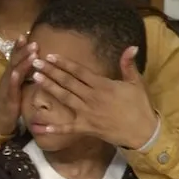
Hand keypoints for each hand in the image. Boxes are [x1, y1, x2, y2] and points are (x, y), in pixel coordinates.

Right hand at [0, 41, 37, 136]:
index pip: (15, 58)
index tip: (25, 35)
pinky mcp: (8, 97)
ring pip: (14, 71)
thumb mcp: (19, 86)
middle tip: (33, 41)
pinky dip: (14, 78)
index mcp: (11, 74)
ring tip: (32, 53)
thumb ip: (25, 76)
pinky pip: (11, 86)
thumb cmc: (11, 102)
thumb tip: (37, 66)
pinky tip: (16, 73)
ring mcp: (7, 86)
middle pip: (14, 61)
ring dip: (22, 61)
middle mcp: (8, 77)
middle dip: (23, 50)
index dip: (19, 47)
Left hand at [31, 47, 158, 149]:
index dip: (64, 63)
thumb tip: (131, 46)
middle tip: (35, 62)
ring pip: (64, 98)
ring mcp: (86, 113)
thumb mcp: (136, 83)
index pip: (79, 71)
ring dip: (49, 88)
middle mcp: (91, 98)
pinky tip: (39, 125)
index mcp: (103, 86)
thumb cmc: (139, 106)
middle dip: (51, 71)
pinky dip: (54, 127)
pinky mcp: (85, 128)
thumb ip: (128, 65)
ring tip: (35, 78)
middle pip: (67, 82)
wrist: (143, 131)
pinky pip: (67, 128)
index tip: (50, 56)